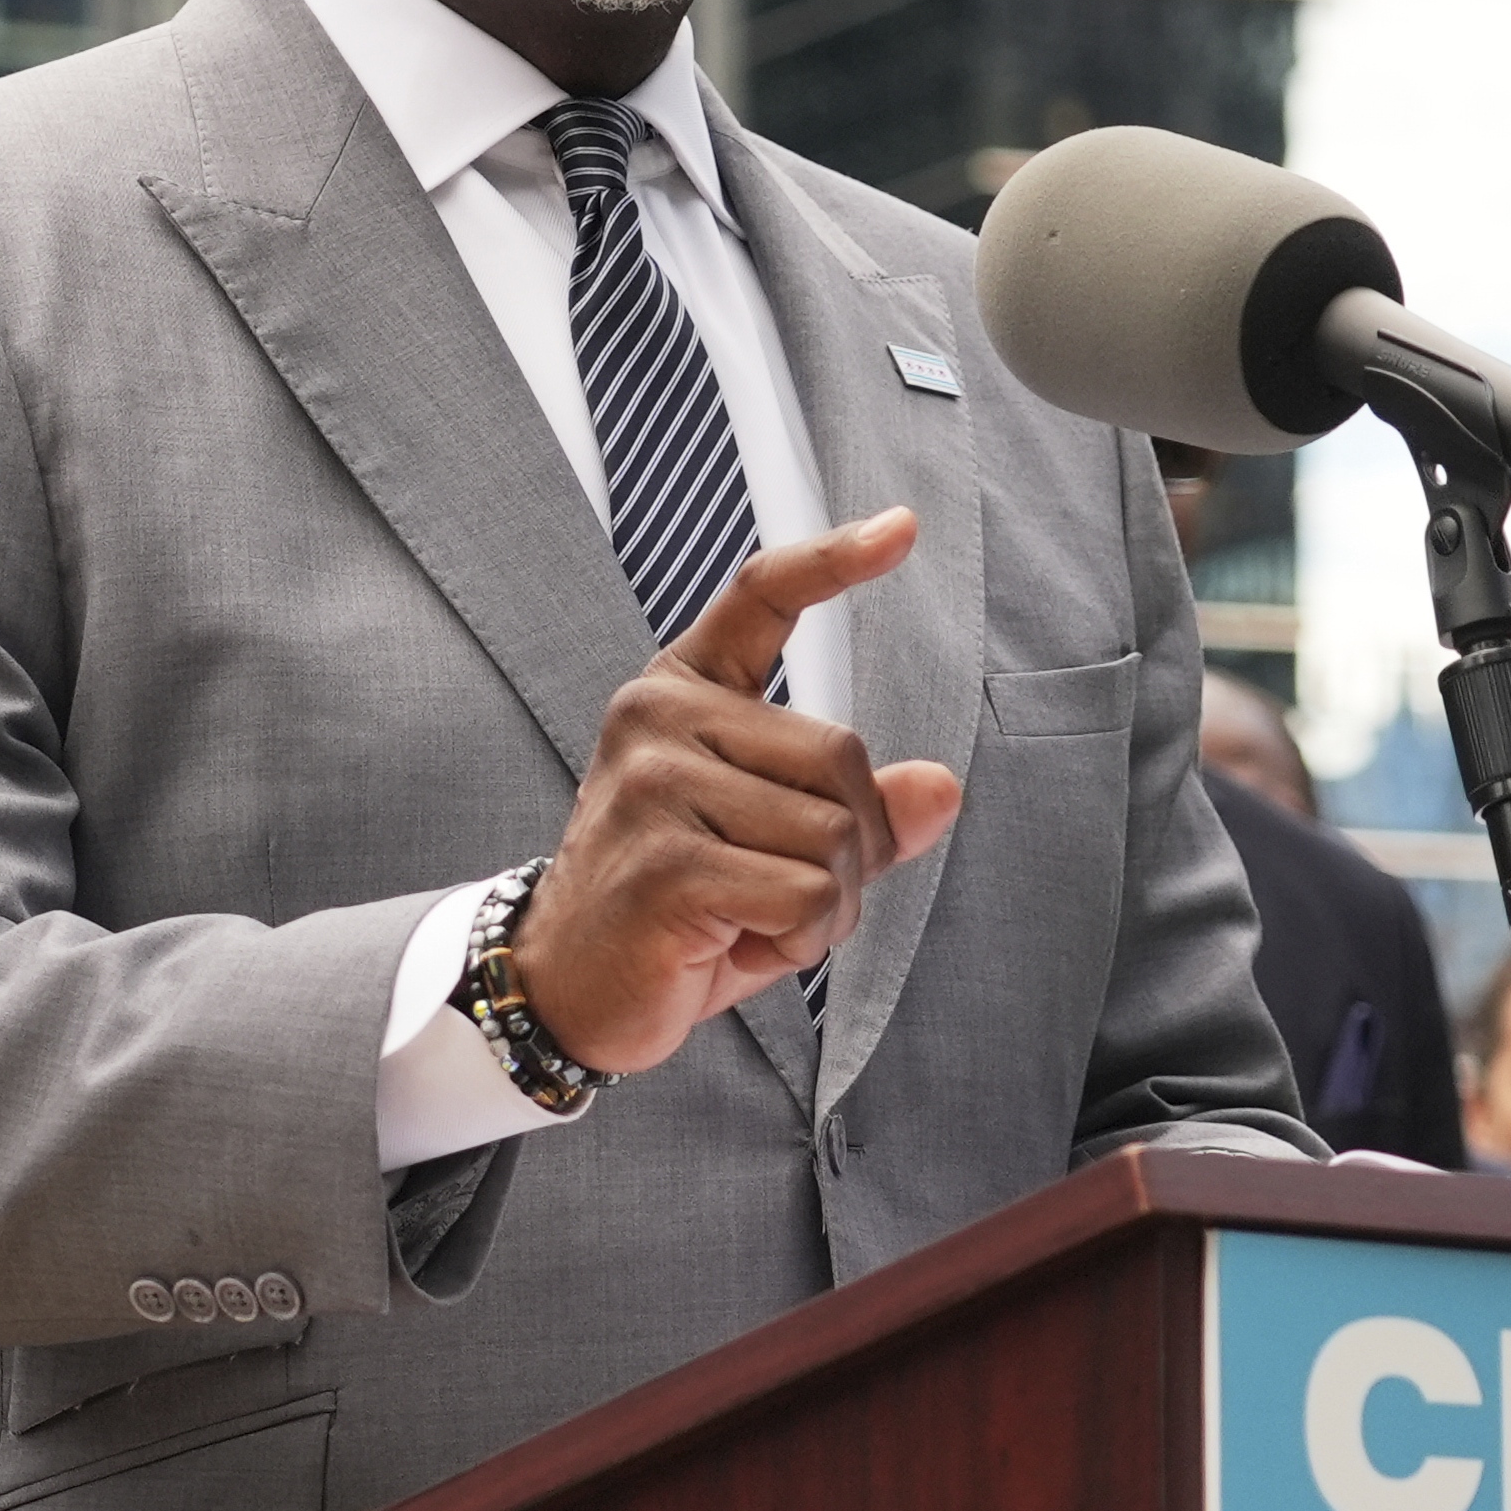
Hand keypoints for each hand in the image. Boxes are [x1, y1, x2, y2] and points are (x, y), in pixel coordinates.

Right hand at [515, 511, 963, 1075]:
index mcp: (682, 690)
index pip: (763, 596)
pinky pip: (806, 895)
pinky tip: (737, 943)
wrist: (568, 983)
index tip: (901, 527)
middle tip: (785, 895)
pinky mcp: (667, 863)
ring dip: (825, 907)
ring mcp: (656, 785)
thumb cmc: (673, 907)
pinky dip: (800, 940)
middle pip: (843, 758)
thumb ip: (857, 810)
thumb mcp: (775, 846)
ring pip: (834, 836)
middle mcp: (661, 717)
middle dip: (852, 849)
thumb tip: (942, 788)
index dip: (835, 560)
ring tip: (753, 921)